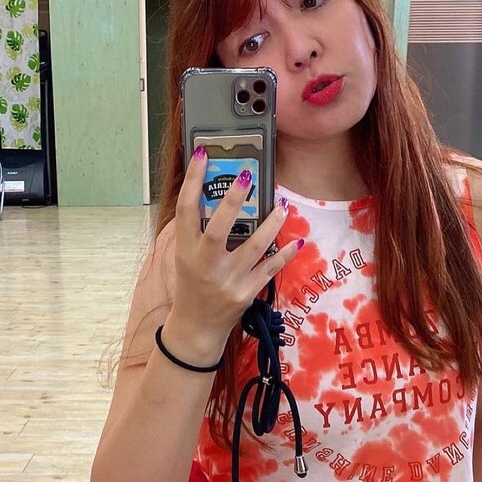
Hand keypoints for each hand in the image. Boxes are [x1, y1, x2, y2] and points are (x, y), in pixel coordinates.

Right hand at [169, 149, 300, 351]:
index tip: (203, 155)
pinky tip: (297, 241)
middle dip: (233, 201)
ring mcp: (229, 279)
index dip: (193, 181)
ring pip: (254, 247)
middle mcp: (206, 264)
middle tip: (247, 176)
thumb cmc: (191, 284)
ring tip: (281, 205)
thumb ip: (197, 229)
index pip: (186, 210)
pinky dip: (285, 254)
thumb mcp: (184, 256)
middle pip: (219, 228)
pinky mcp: (247, 292)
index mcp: (186, 250)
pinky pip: (270, 269)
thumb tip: (214, 189)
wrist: (197, 327)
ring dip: (271, 224)